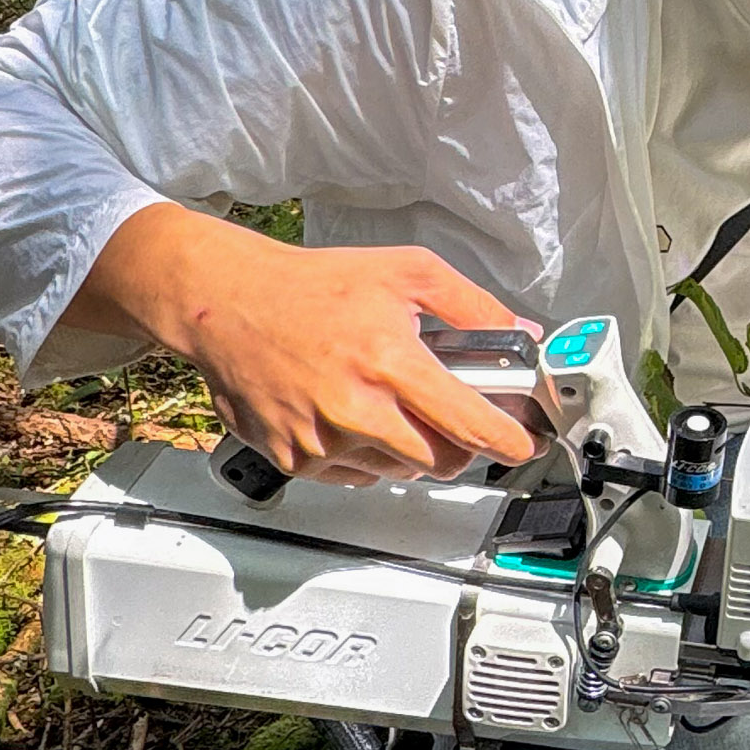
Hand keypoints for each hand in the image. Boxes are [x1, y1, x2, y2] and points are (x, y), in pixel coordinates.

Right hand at [68, 203, 540, 485]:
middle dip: (461, 444)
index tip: (520, 444)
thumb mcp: (407, 273)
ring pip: (402, 473)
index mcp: (389, 363)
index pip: (470, 424)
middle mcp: (356, 410)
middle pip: (443, 461)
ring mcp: (323, 441)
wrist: (227, 303)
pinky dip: (370, 456)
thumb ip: (473, 306)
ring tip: (395, 405)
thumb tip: (523, 334)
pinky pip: (358, 476)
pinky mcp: (296, 459)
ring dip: (414, 450)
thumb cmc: (313, 286)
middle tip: (454, 417)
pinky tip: (358, 416)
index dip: (507, 440)